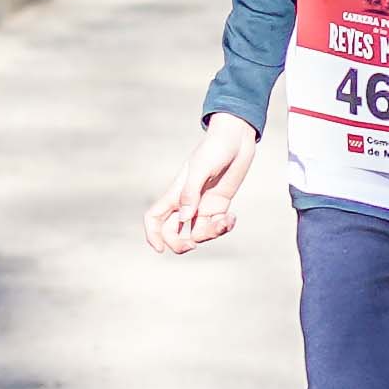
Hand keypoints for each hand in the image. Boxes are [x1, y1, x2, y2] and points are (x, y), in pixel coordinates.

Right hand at [144, 119, 259, 253]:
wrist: (236, 139)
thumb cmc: (215, 148)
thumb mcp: (202, 168)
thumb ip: (191, 192)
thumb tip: (185, 218)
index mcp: (175, 193)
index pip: (155, 218)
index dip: (152, 235)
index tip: (159, 249)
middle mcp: (187, 203)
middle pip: (173, 232)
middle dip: (180, 244)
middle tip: (193, 244)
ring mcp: (203, 205)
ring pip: (198, 233)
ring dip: (210, 234)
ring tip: (224, 222)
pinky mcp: (220, 205)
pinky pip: (217, 226)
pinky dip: (224, 227)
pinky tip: (232, 218)